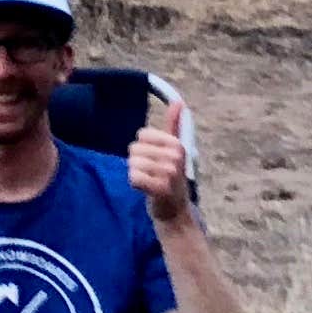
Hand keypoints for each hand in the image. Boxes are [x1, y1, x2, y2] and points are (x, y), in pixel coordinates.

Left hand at [126, 99, 192, 216]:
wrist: (175, 211)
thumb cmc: (172, 177)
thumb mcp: (174, 150)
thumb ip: (174, 125)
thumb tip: (178, 101)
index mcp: (177, 144)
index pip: (142, 134)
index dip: (142, 147)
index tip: (154, 159)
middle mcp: (175, 157)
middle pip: (135, 148)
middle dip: (137, 161)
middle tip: (151, 173)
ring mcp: (169, 173)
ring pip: (132, 163)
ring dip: (135, 173)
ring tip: (148, 181)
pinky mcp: (160, 189)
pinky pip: (133, 177)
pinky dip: (134, 184)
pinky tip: (144, 188)